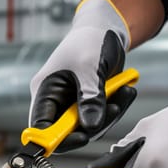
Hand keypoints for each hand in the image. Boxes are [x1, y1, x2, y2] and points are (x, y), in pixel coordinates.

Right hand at [29, 0, 134, 151]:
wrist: (105, 28)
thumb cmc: (89, 39)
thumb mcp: (89, 68)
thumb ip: (90, 99)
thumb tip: (90, 128)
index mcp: (44, 91)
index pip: (41, 127)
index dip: (57, 139)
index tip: (81, 138)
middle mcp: (55, 101)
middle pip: (67, 131)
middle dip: (92, 125)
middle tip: (113, 110)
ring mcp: (72, 104)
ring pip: (88, 126)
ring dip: (109, 116)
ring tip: (124, 94)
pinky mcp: (89, 103)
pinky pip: (101, 117)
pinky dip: (116, 108)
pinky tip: (126, 92)